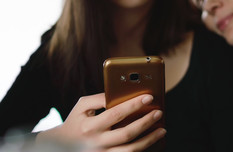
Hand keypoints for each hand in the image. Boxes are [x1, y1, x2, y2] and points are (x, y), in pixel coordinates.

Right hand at [36, 93, 165, 151]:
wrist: (62, 147)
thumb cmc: (76, 121)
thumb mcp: (82, 106)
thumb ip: (99, 98)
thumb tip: (119, 93)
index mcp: (90, 126)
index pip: (116, 114)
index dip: (134, 105)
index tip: (149, 97)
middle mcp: (96, 143)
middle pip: (126, 134)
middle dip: (146, 122)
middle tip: (159, 112)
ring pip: (130, 151)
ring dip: (149, 140)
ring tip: (162, 130)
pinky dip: (142, 151)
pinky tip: (152, 143)